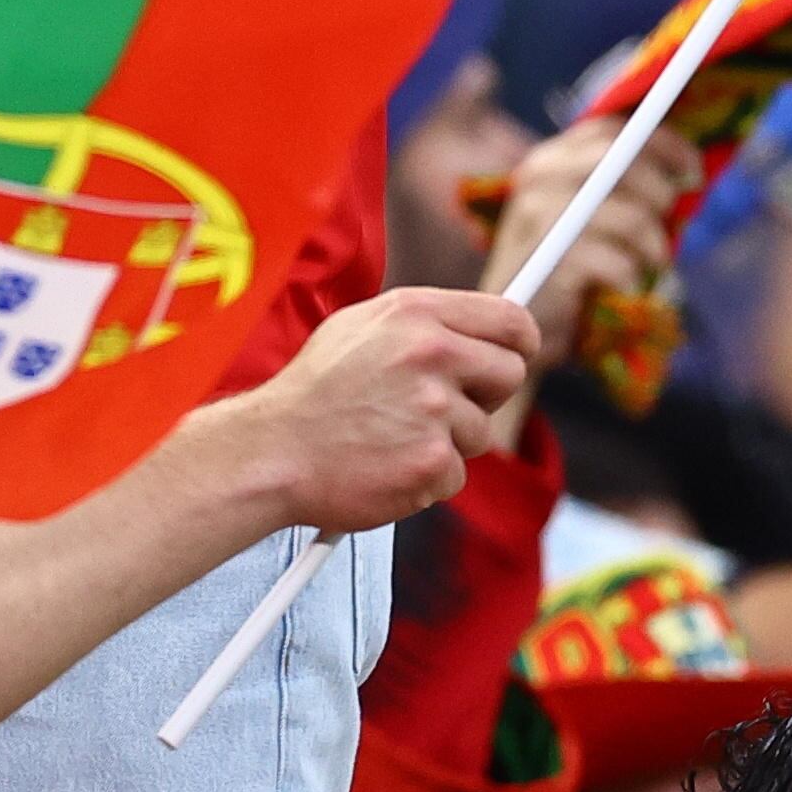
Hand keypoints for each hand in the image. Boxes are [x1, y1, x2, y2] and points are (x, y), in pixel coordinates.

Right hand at [232, 286, 536, 532]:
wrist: (272, 452)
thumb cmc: (313, 394)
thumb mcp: (360, 329)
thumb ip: (422, 325)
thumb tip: (478, 333)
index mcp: (415, 314)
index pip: (510, 320)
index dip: (519, 342)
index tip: (514, 356)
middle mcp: (430, 354)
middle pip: (510, 374)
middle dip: (484, 396)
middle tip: (441, 408)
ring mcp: (433, 410)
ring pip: (482, 432)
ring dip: (447, 442)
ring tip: (392, 437)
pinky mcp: (432, 462)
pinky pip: (457, 474)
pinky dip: (427, 478)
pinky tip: (387, 464)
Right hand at [481, 114, 690, 350]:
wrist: (519, 324)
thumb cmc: (564, 268)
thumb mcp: (586, 217)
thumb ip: (619, 188)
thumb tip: (683, 173)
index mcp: (549, 160)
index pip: (611, 130)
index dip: (662, 144)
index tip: (693, 173)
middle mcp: (540, 178)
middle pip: (623, 161)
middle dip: (662, 192)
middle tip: (673, 222)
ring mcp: (541, 217)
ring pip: (631, 216)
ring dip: (655, 246)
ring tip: (653, 264)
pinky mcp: (551, 261)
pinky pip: (620, 263)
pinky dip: (634, 278)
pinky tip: (628, 288)